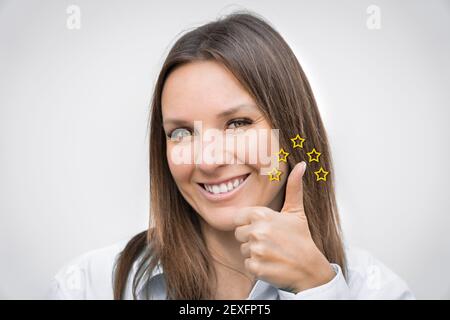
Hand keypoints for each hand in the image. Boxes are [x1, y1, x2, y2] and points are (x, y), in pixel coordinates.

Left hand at [233, 162, 334, 292]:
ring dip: (255, 253)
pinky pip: (247, 264)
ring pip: (243, 250)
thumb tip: (301, 164)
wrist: (310, 268)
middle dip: (251, 238)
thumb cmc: (302, 239)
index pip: (238, 217)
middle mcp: (257, 231)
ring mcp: (257, 250)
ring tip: (273, 252)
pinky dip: (257, 267)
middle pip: (239, 234)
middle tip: (271, 242)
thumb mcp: (297, 211)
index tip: (264, 228)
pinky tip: (271, 264)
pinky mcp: (256, 267)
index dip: (249, 223)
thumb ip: (294, 187)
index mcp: (262, 214)